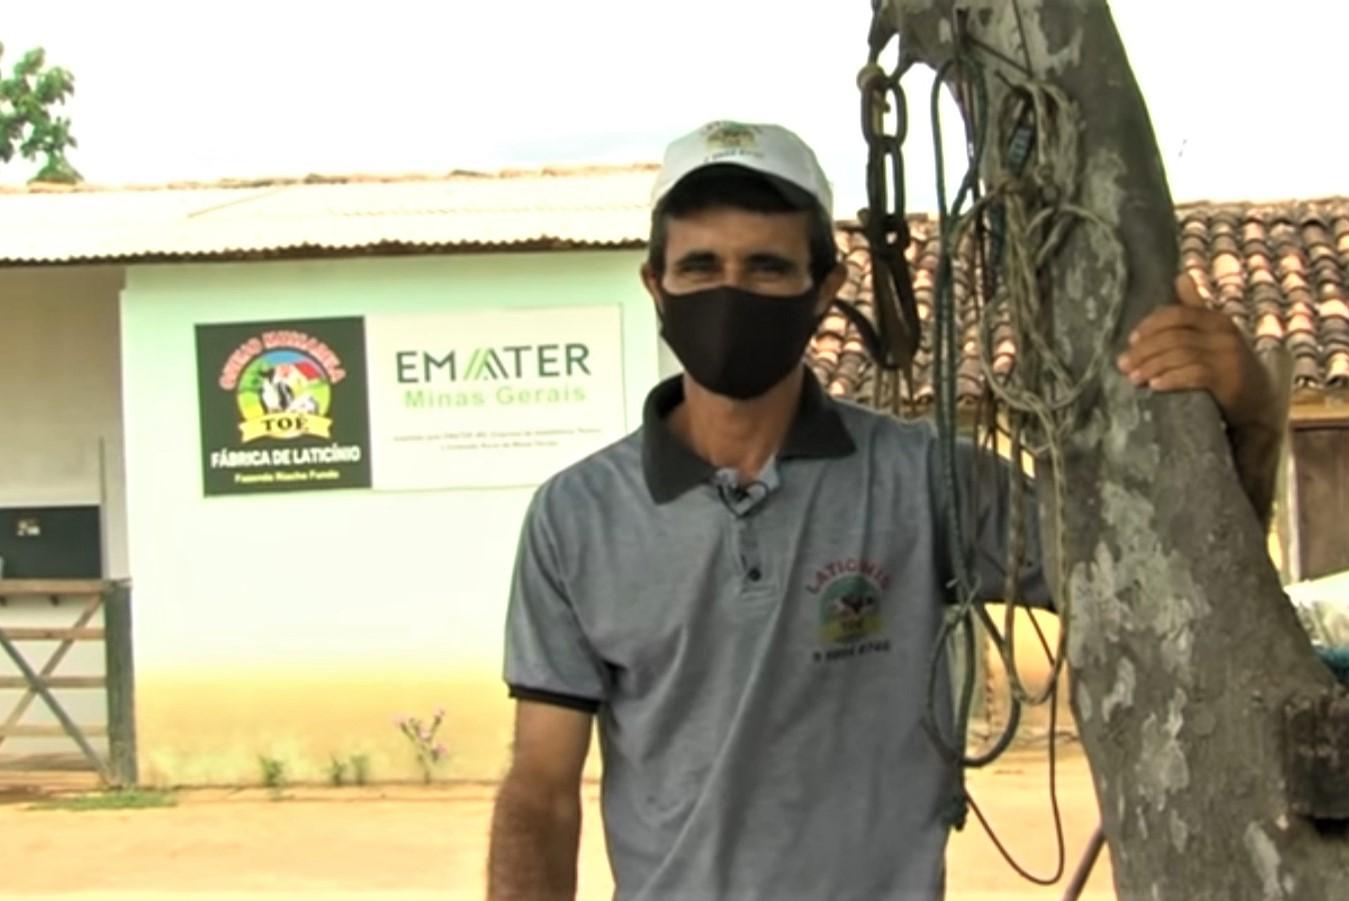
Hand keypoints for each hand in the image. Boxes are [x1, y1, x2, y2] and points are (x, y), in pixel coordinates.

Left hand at [1117, 273, 1274, 431]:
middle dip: (1144, 350)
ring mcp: (1228, 357)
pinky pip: (1194, 375)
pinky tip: (1154, 386)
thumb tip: (1181, 276)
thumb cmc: (1226, 365)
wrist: (1259, 400)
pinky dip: (1171, 379)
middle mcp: (1225, 334)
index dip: (1150, 326)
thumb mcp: (1213, 335)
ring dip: (1151, 366)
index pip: (1177, 314)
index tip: (1130, 340)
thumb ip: (1195, 308)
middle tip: (1123, 365)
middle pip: (1174, 336)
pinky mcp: (1230, 380)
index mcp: (1217, 320)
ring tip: (1133, 378)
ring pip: (1181, 355)